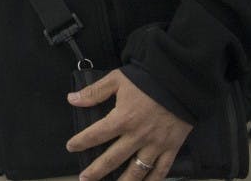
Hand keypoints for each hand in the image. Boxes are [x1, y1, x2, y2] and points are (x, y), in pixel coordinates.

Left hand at [65, 69, 192, 179]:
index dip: (81, 142)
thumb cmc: (146, 80)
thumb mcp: (117, 79)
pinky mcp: (171, 149)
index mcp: (122, 119)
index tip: (70, 147)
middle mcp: (137, 136)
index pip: (96, 134)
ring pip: (136, 171)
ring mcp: (155, 145)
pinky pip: (161, 170)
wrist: (179, 82)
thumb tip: (72, 99)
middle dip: (96, 171)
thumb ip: (94, 92)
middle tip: (84, 179)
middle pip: (112, 159)